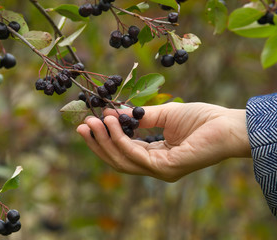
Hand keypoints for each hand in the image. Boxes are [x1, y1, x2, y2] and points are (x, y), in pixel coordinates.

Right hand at [76, 102, 250, 181]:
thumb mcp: (164, 114)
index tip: (90, 121)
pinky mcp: (166, 168)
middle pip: (117, 160)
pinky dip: (120, 139)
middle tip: (82, 124)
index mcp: (155, 156)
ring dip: (105, 140)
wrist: (229, 125)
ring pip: (122, 160)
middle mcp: (155, 167)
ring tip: (92, 122)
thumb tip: (115, 112)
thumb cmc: (202, 119)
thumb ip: (140, 117)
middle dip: (98, 142)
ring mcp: (160, 171)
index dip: (105, 139)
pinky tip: (112, 123)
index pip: (123, 152)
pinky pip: (135, 155)